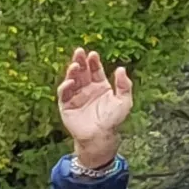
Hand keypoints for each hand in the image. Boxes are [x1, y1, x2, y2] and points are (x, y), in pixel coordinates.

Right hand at [56, 48, 133, 169]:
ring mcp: (76, 96)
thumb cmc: (113, 120)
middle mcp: (87, 89)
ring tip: (75, 64)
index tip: (93, 54)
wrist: (101, 137)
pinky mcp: (66, 105)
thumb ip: (124, 86)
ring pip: (72, 79)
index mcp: (100, 86)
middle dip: (80, 61)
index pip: (95, 70)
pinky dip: (65, 86)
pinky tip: (71, 81)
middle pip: (82, 71)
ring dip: (72, 71)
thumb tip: (121, 68)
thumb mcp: (124, 102)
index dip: (94, 62)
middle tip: (80, 51)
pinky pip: (63, 93)